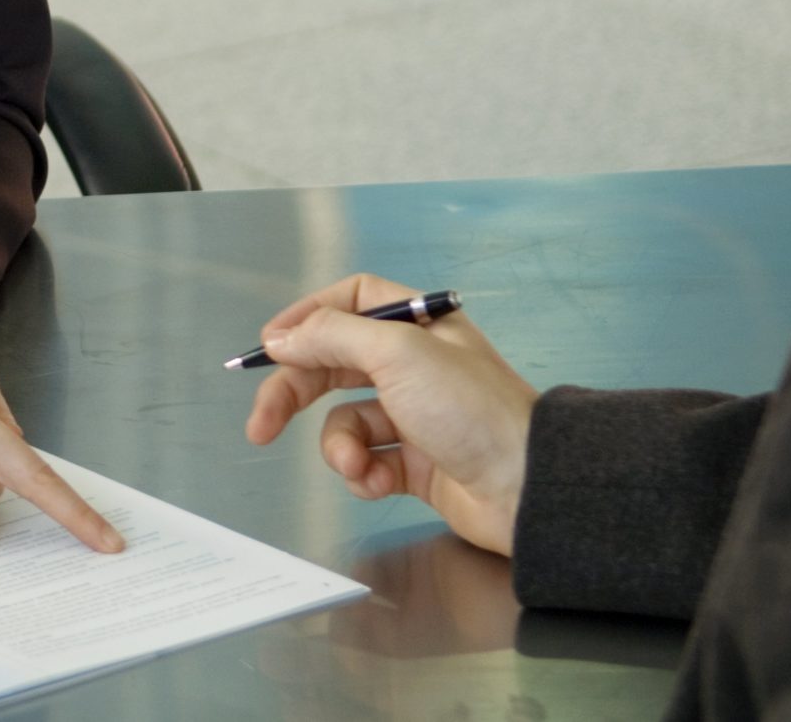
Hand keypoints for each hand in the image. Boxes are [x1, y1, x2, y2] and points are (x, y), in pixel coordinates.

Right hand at [243, 273, 539, 554]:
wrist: (528, 488)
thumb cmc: (470, 408)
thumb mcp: (396, 353)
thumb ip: (331, 336)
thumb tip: (281, 338)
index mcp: (419, 326)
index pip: (351, 301)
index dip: (307, 318)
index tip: (271, 345)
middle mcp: (416, 366)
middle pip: (334, 366)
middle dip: (295, 394)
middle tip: (262, 424)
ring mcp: (416, 417)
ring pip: (347, 422)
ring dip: (340, 447)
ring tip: (356, 466)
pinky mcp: (417, 466)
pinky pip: (369, 463)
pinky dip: (365, 475)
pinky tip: (381, 484)